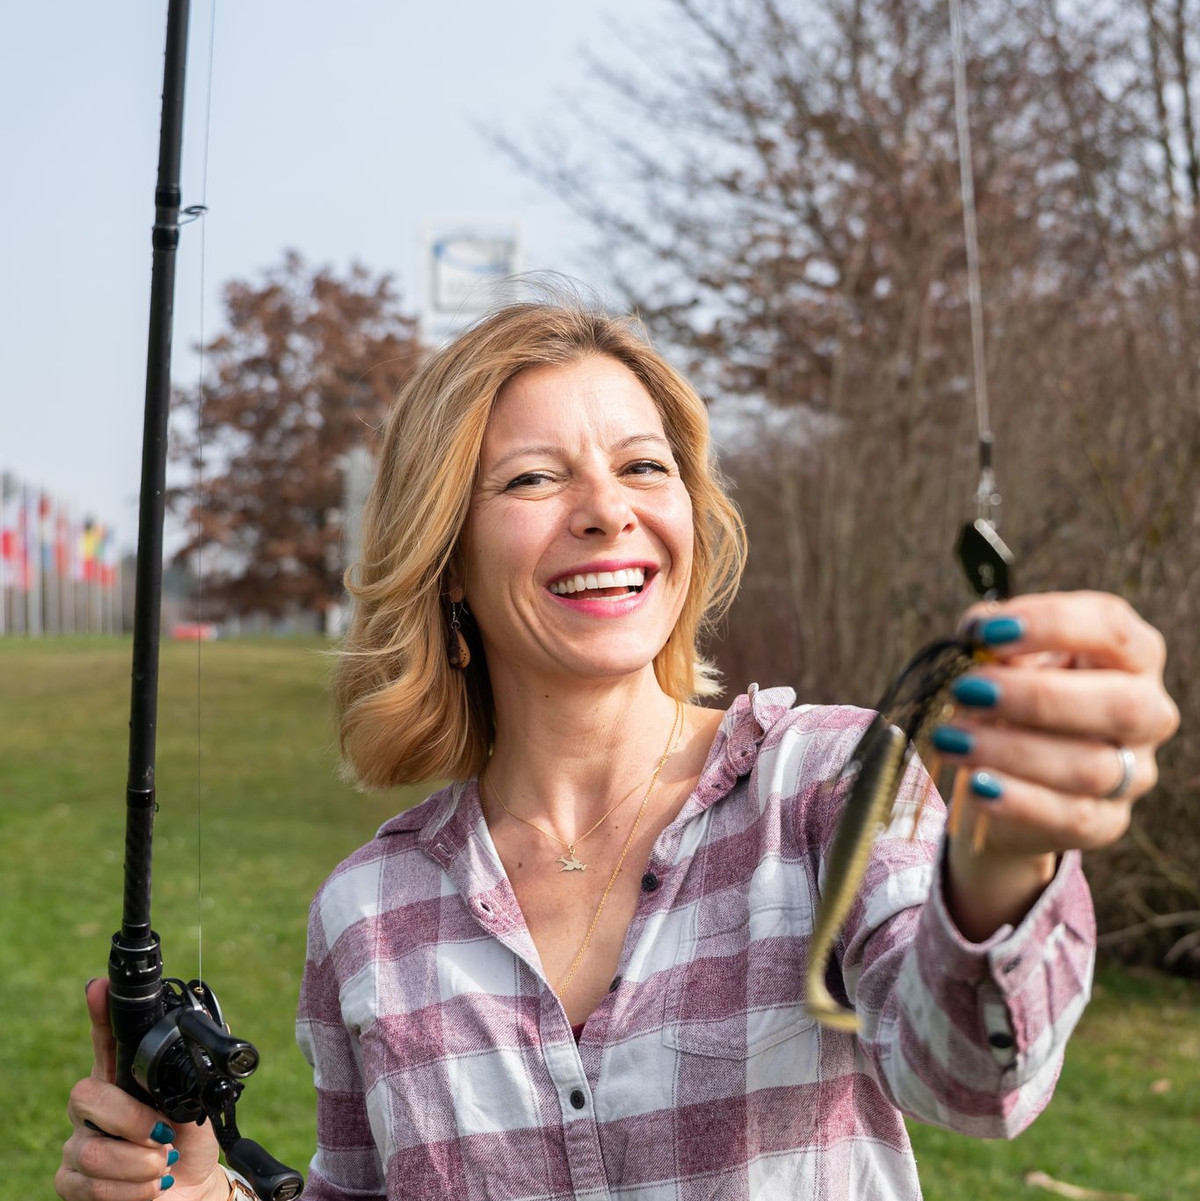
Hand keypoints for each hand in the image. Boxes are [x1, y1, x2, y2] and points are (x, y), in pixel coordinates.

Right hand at [56, 978, 224, 1200]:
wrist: (188, 1192)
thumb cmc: (190, 1143)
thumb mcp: (201, 1105)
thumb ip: (200, 1072)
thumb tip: (221, 1029)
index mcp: (125, 1078)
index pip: (107, 1040)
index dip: (100, 1014)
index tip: (98, 987)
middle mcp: (95, 1106)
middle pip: (85, 1094)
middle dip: (131, 1119)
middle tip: (164, 1135)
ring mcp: (80, 1142)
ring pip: (91, 1148)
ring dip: (138, 1162)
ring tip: (163, 1164)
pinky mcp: (73, 1181)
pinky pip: (87, 1184)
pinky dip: (129, 1190)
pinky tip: (150, 1187)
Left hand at [934, 592, 1178, 937]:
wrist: (1002, 777)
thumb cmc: (1010, 700)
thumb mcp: (1005, 660)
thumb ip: (994, 641)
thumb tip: (978, 632)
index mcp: (1128, 655)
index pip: (1110, 627)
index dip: (1052, 625)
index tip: (988, 633)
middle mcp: (1146, 712)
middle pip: (1120, 704)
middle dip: (1036, 696)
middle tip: (966, 690)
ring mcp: (1133, 772)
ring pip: (1090, 766)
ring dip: (1011, 750)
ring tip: (951, 738)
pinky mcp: (1105, 822)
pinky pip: (1070, 816)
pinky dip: (1019, 800)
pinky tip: (977, 784)